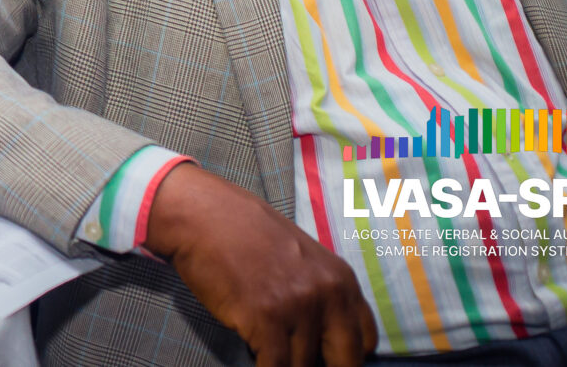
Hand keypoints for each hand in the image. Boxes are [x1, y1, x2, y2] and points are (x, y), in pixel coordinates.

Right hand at [143, 162, 374, 366]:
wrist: (201, 214)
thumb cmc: (244, 232)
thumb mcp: (301, 256)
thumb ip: (320, 292)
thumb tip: (325, 334)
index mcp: (341, 279)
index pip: (365, 341)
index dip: (344, 355)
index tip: (324, 356)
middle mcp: (327, 295)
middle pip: (345, 362)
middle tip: (297, 360)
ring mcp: (297, 308)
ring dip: (284, 362)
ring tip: (264, 344)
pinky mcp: (265, 319)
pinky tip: (253, 354)